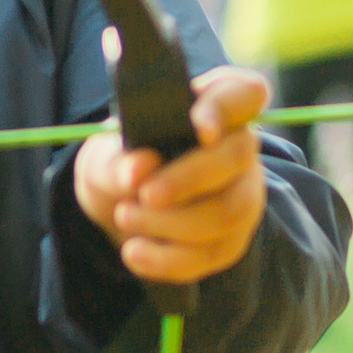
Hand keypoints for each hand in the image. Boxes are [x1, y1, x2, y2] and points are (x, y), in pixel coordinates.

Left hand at [74, 65, 269, 285]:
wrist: (123, 202)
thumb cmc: (125, 160)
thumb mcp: (107, 152)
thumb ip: (117, 158)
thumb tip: (137, 169)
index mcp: (215, 106)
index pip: (244, 92)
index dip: (226, 108)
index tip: (200, 128)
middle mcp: (240, 148)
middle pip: (235, 158)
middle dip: (187, 179)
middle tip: (143, 195)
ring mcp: (243, 196)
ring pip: (228, 213)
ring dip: (172, 223)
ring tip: (125, 217)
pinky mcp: (233, 239)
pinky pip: (212, 254)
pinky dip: (168, 259)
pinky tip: (135, 253)